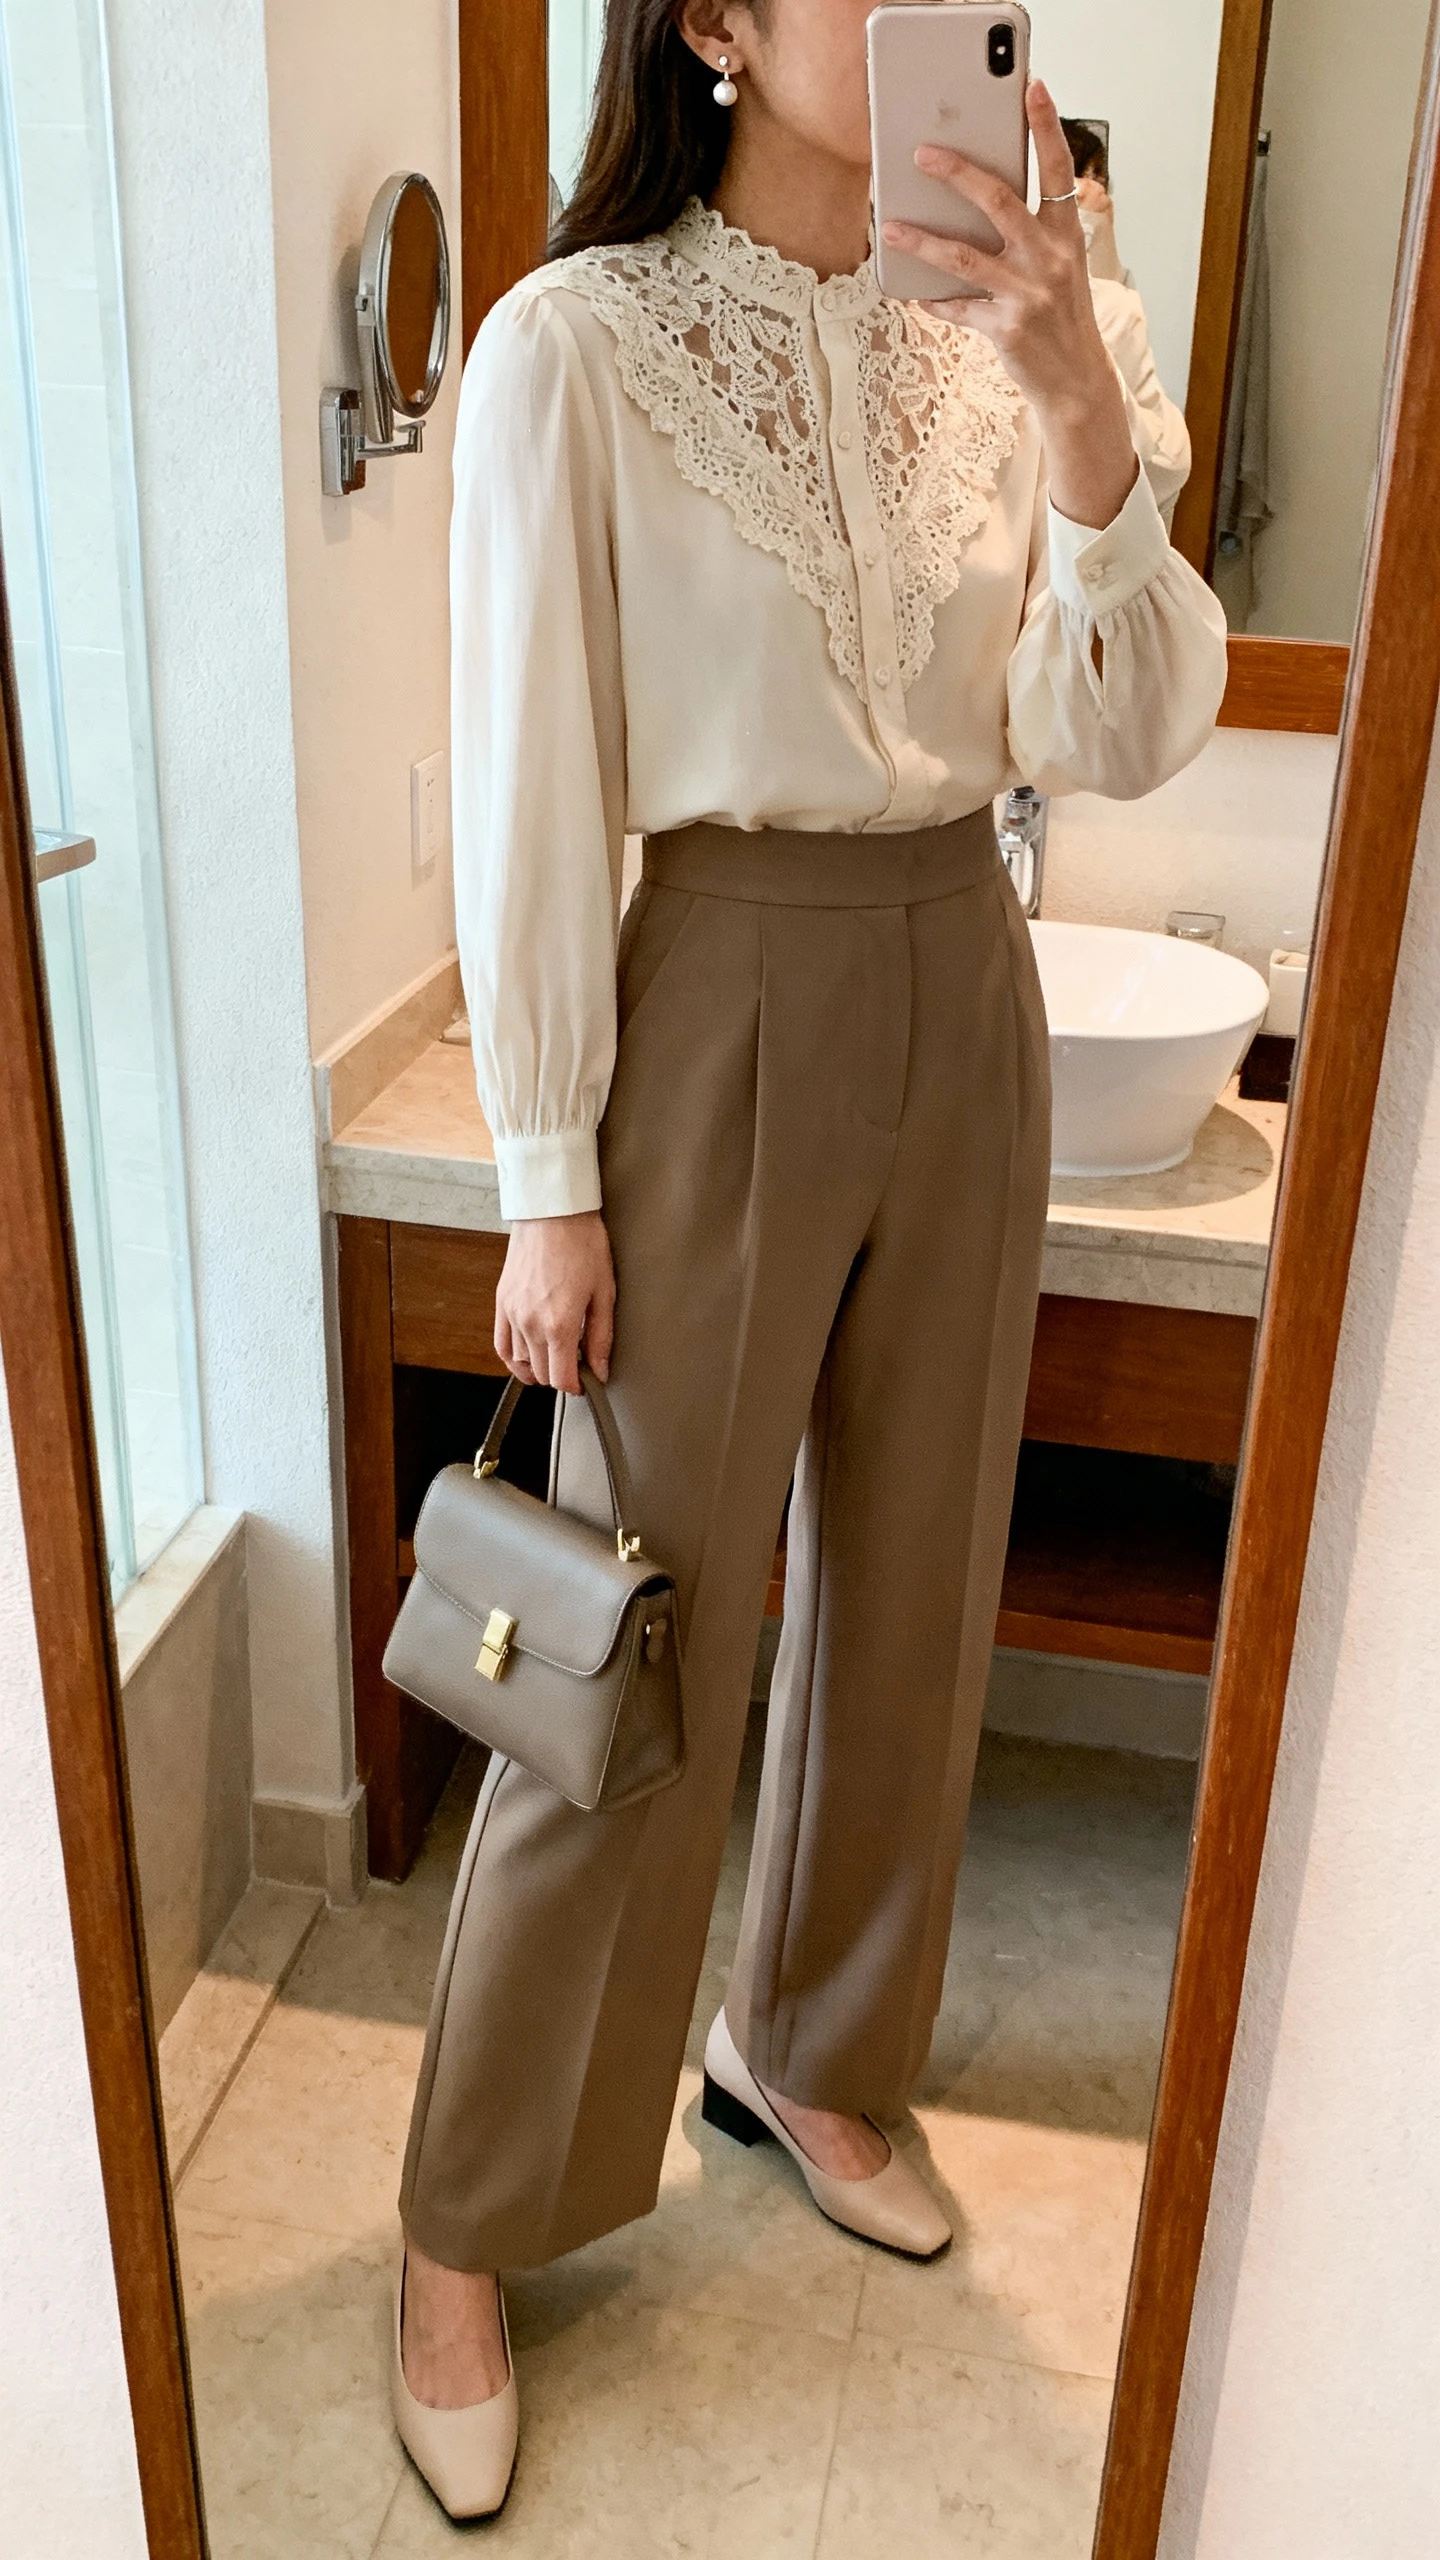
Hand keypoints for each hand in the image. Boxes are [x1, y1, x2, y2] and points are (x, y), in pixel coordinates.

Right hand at [494, 1211, 614, 1394]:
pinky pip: (501, 1344)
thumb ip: (601, 1337)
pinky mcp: (502, 1302)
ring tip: (556, 1357)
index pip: (560, 1378)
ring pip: (520, 1362)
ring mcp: (512, 1313)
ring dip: (538, 1367)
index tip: (584, 1382)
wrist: (553, 1212)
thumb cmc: (583, 1244)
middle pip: (540, 1373)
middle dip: (559, 1376)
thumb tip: (600, 1370)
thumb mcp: (604, 1292)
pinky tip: (527, 1357)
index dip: (575, 1387)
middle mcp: (531, 1323)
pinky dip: (513, 1358)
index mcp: (560, 1324)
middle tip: (576, 1364)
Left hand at [880, 78, 1137, 530]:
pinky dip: (933, 300)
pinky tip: (912, 292)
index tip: (1033, 89)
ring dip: (921, 239)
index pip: (1057, 169)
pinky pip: (958, 308)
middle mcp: (1049, 259)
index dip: (1046, 127)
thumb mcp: (1060, 266)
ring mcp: (1027, 294)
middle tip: (923, 153)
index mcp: (1065, 235)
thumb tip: (979, 200)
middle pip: (999, 201)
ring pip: (964, 256)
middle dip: (958, 173)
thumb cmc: (1062, 317)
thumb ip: (1031, 232)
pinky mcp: (1006, 328)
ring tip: (889, 225)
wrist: (1076, 381)